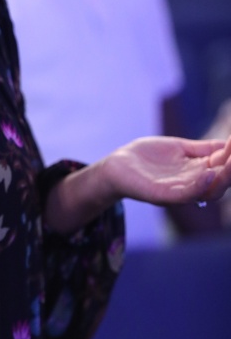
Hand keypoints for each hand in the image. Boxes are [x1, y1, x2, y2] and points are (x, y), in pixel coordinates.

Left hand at [105, 135, 230, 205]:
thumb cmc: (148, 158)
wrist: (117, 166)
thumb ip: (203, 148)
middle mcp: (193, 185)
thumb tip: (228, 143)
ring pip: (208, 190)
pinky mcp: (162, 196)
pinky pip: (185, 195)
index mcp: (198, 173)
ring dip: (223, 177)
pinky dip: (199, 186)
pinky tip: (208, 173)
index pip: (224, 165)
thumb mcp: (180, 148)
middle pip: (222, 181)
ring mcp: (179, 191)